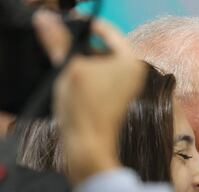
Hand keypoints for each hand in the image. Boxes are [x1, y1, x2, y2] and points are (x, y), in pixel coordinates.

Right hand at [33, 10, 146, 183]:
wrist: (89, 146)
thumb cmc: (84, 108)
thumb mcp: (69, 69)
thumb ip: (59, 41)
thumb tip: (46, 19)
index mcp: (130, 60)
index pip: (107, 30)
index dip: (84, 25)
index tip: (64, 26)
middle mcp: (133, 71)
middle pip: (103, 46)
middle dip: (82, 45)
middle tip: (61, 46)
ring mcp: (127, 85)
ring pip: (100, 62)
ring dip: (82, 60)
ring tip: (66, 65)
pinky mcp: (117, 96)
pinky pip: (101, 75)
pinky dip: (87, 73)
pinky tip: (73, 79)